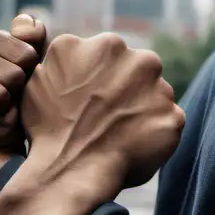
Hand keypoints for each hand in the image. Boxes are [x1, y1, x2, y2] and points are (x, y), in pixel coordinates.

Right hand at [0, 14, 46, 185]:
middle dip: (14, 96)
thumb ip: (32, 46)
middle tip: (0, 106)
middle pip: (14, 72)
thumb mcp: (29, 77)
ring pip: (0, 91)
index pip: (27, 52)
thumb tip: (31, 20)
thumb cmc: (9, 112)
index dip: (27, 78)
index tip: (13, 90)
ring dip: (1, 111)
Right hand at [21, 32, 184, 197]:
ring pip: (155, 94)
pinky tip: (130, 146)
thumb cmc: (50, 127)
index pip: (110, 57)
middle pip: (138, 70)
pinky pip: (165, 123)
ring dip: (141, 109)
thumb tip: (75, 53)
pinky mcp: (173, 119)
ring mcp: (160, 90)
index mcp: (107, 44)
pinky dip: (153, 134)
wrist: (69, 170)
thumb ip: (66, 57)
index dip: (98, 78)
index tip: (88, 99)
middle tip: (104, 116)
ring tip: (116, 134)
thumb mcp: (41, 75)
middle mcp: (139, 59)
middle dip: (126, 88)